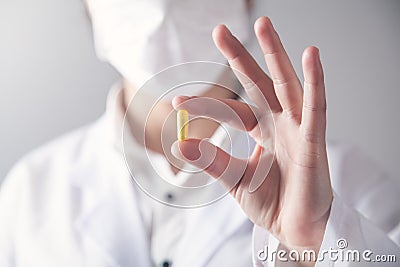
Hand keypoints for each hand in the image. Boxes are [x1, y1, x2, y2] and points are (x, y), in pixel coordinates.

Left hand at [172, 17, 332, 257]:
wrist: (294, 230)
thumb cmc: (271, 202)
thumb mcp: (233, 179)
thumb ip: (211, 161)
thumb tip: (178, 145)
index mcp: (263, 130)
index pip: (232, 109)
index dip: (206, 105)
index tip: (178, 103)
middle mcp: (280, 123)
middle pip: (259, 82)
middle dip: (241, 56)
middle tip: (219, 31)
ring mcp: (298, 128)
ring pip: (286, 84)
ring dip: (276, 54)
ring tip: (263, 25)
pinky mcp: (313, 140)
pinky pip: (316, 107)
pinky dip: (314, 82)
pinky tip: (310, 56)